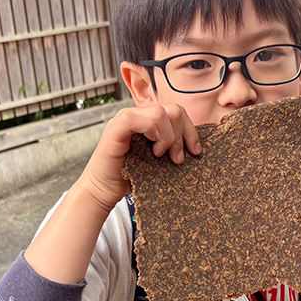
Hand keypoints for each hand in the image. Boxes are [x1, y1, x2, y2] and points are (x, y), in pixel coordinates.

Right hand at [78, 104, 201, 209]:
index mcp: (149, 120)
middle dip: (182, 135)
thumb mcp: (159, 159)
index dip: (191, 130)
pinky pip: (137, 119)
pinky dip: (151, 133)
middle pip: (173, 109)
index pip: (177, 111)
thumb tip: (196, 146)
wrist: (104, 191)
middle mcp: (138, 115)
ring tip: (161, 155)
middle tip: (177, 158)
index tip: (196, 151)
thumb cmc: (131, 177)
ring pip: (160, 112)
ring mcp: (125, 119)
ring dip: (167, 136)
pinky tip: (153, 151)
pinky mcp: (116, 129)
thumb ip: (171, 147)